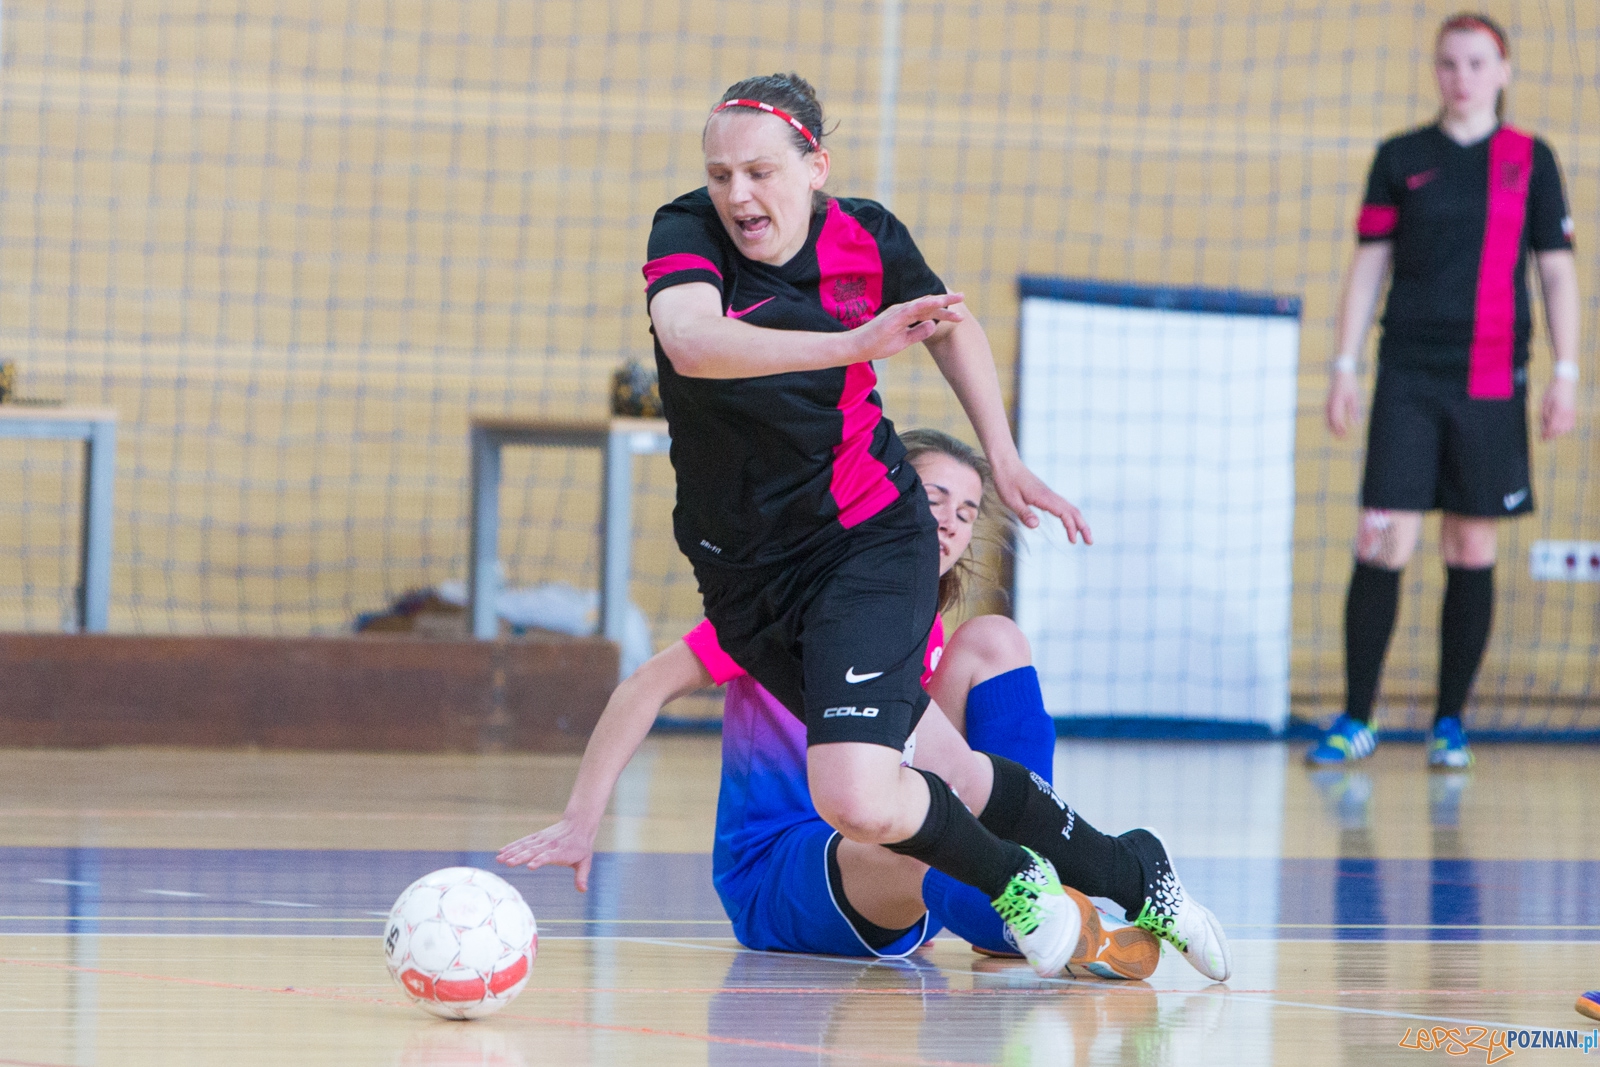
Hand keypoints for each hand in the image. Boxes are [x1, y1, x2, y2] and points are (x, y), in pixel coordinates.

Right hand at [496, 817, 597, 891]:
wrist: (578, 825)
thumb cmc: (581, 847)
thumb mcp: (585, 862)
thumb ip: (582, 876)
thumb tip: (583, 890)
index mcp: (561, 851)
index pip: (549, 856)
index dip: (540, 860)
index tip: (530, 866)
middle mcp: (550, 844)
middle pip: (533, 851)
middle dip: (520, 857)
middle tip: (508, 863)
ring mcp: (542, 840)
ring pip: (525, 846)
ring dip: (512, 852)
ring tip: (499, 859)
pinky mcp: (537, 837)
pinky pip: (523, 841)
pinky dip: (512, 846)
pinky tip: (501, 851)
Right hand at [849, 292, 965, 361]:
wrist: (856, 348)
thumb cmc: (876, 345)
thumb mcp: (903, 342)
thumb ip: (918, 333)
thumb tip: (934, 325)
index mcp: (905, 316)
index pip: (928, 312)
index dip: (944, 312)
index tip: (959, 316)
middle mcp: (902, 310)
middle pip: (928, 304)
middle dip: (946, 301)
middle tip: (963, 297)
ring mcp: (897, 312)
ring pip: (922, 303)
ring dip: (939, 300)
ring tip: (955, 298)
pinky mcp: (892, 317)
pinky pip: (911, 309)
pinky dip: (925, 305)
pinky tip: (937, 303)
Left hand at [992, 455, 1091, 543]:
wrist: (1007, 465)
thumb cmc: (1007, 482)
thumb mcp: (1011, 500)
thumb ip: (1024, 513)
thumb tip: (1035, 526)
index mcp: (1044, 498)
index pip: (1064, 514)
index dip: (1071, 527)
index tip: (1073, 541)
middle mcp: (1051, 495)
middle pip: (1074, 511)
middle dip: (1083, 527)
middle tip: (1090, 542)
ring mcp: (1050, 494)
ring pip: (1070, 508)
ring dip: (1079, 522)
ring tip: (1083, 536)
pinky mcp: (1046, 494)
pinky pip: (1063, 506)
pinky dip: (1071, 516)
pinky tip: (1069, 524)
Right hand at [1326, 368, 1361, 437]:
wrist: (1340, 372)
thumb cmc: (1349, 384)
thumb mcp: (1354, 396)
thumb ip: (1354, 410)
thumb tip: (1355, 424)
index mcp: (1336, 402)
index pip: (1336, 420)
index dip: (1340, 429)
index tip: (1345, 435)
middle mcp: (1329, 404)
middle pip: (1330, 421)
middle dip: (1335, 431)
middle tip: (1342, 439)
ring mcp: (1327, 403)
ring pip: (1327, 419)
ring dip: (1332, 428)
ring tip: (1339, 435)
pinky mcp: (1328, 402)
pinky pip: (1327, 415)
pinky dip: (1330, 422)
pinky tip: (1335, 426)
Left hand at [1541, 377, 1576, 440]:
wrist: (1565, 383)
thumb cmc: (1552, 392)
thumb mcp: (1544, 403)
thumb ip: (1544, 416)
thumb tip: (1544, 428)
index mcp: (1558, 411)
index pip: (1552, 427)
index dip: (1546, 434)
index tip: (1541, 439)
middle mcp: (1566, 413)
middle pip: (1559, 430)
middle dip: (1551, 435)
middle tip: (1543, 437)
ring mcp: (1571, 413)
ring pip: (1565, 429)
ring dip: (1557, 432)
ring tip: (1549, 431)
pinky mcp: (1573, 412)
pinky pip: (1570, 425)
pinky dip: (1564, 428)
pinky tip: (1558, 428)